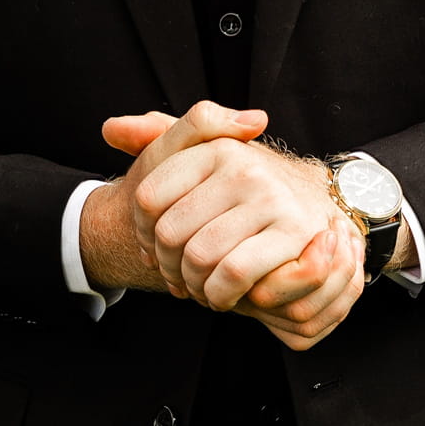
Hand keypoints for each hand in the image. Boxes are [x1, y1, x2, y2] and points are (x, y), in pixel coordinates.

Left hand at [100, 101, 365, 350]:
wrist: (314, 203)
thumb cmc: (245, 186)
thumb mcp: (204, 153)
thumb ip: (155, 136)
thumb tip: (110, 130)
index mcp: (216, 148)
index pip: (148, 198)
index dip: (142, 234)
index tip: (153, 249)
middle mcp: (244, 167)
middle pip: (170, 233)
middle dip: (168, 266)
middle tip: (177, 277)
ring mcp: (271, 198)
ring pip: (200, 257)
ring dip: (194, 285)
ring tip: (198, 287)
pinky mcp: (294, 232)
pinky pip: (234, 273)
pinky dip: (221, 294)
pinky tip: (222, 295)